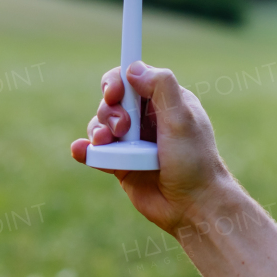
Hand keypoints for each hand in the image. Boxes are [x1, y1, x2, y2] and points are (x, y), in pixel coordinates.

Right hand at [70, 61, 233, 234]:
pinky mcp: (120, 163)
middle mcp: (147, 119)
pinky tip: (81, 150)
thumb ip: (161, 87)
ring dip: (98, 131)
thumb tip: (132, 69)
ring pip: (100, 125)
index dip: (117, 81)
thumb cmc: (194, 162)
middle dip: (110, 112)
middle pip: (111, 101)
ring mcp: (131, 142)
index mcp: (165, 101)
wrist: (193, 207)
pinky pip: (95, 151)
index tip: (114, 93)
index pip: (133, 78)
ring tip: (107, 144)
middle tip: (124, 129)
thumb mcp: (182, 118)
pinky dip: (86, 149)